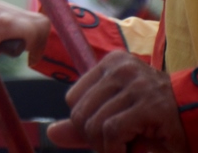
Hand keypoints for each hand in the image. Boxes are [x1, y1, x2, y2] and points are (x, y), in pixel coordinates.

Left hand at [48, 51, 185, 151]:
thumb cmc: (157, 118)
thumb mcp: (117, 114)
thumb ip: (85, 123)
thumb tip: (52, 133)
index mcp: (112, 64)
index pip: (73, 98)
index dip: (85, 123)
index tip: (105, 133)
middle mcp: (122, 69)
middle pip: (80, 113)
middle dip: (93, 139)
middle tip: (115, 146)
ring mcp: (137, 86)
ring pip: (95, 124)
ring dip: (107, 148)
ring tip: (126, 148)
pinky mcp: (149, 106)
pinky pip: (112, 131)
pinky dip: (116, 149)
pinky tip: (132, 151)